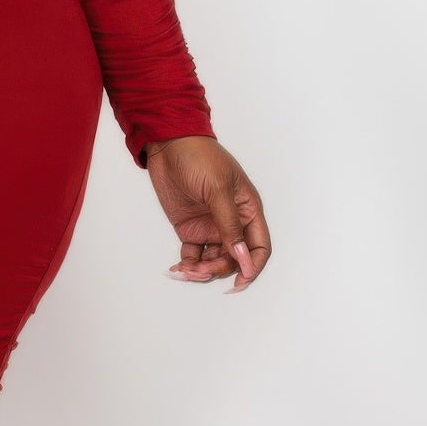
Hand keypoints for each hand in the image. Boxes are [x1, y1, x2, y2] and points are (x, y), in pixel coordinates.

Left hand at [145, 136, 269, 291]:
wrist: (167, 145)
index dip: (252, 265)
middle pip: (234, 258)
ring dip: (202, 270)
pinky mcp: (190, 228)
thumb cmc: (200, 158)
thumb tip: (242, 256)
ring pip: (213, 259)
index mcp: (248, 210)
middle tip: (201, 271)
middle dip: (220, 269)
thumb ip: (230, 225)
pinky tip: (178, 268)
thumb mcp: (218, 190)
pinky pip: (193, 254)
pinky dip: (187, 264)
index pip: (259, 246)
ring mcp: (210, 226)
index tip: (240, 280)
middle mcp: (231, 222)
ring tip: (186, 271)